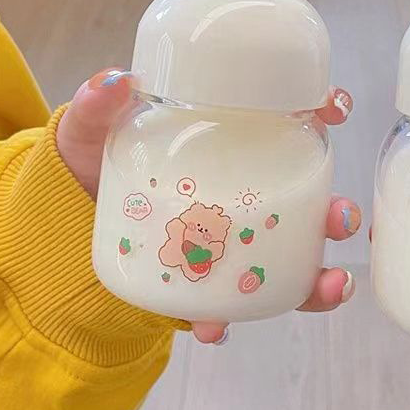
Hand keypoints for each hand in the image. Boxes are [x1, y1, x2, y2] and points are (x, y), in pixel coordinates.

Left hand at [57, 71, 360, 344]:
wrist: (70, 223)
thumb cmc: (97, 165)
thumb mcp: (93, 131)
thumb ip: (98, 106)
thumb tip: (115, 80)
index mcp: (234, 141)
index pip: (296, 120)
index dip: (327, 108)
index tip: (334, 108)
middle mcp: (248, 190)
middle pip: (311, 200)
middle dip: (338, 212)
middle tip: (339, 217)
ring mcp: (235, 239)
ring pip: (291, 259)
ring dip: (319, 277)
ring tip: (324, 284)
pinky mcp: (208, 281)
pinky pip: (232, 307)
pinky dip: (229, 321)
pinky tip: (213, 328)